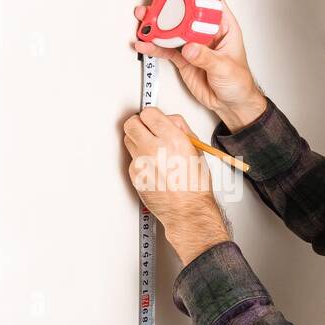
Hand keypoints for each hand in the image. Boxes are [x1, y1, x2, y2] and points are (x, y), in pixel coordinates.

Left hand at [122, 106, 229, 264]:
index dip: (151, 115)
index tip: (153, 119)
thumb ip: (181, 129)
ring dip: (137, 140)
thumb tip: (169, 119)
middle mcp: (154, 149)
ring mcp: (141, 163)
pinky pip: (131, 159)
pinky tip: (153, 167)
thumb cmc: (195, 185)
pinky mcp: (134, 174)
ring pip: (128, 140)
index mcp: (172, 139)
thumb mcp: (196, 149)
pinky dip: (139, 159)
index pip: (148, 113)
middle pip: (131, 124)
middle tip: (146, 129)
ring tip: (152, 149)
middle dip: (139, 124)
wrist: (187, 211)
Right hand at [132, 0, 266, 132]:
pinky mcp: (182, 58)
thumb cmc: (238, 82)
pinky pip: (164, 48)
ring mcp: (192, 43)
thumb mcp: (226, 67)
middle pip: (185, 7)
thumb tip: (189, 47)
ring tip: (142, 14)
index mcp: (223, 25)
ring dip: (155, 19)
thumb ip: (207, 57)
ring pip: (171, 25)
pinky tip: (142, 43)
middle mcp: (206, 31)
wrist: (232, 105)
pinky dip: (152, 45)